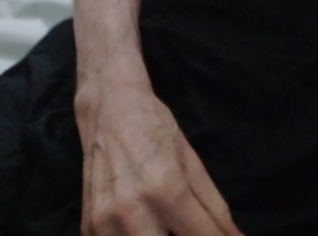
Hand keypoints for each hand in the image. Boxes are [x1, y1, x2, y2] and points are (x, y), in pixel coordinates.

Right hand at [75, 78, 242, 235]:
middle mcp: (133, 211)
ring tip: (164, 225)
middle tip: (187, 228)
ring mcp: (105, 222)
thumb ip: (214, 207)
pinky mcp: (87, 227)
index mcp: (167, 189)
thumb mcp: (192, 164)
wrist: (111, 111)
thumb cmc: (157, 132)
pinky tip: (142, 225)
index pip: (202, 235)